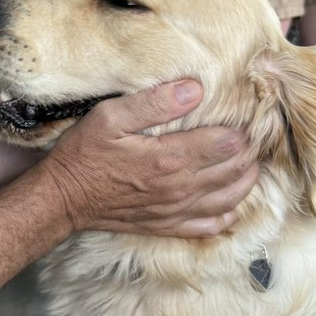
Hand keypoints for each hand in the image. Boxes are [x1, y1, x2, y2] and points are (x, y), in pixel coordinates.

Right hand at [41, 81, 257, 237]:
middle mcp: (180, 188)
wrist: (64, 198)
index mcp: (170, 157)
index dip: (243, 128)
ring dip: (246, 179)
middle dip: (250, 151)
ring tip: (248, 161)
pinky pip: (212, 226)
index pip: (228, 143)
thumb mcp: (110, 116)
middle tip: (251, 134)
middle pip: (236, 170)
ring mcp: (176, 210)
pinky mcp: (168, 226)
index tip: (245, 114)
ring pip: (232, 198)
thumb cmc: (84, 153)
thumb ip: (154, 102)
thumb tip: (195, 89)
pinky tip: (231, 200)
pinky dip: (230, 213)